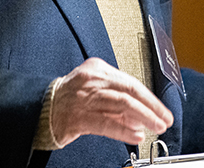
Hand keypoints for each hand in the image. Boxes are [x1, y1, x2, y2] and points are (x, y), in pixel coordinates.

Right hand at [50, 58, 173, 146]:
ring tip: (156, 127)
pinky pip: (106, 122)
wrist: (39, 109)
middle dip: (152, 106)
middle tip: (164, 118)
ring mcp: (84, 97)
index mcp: (97, 68)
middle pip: (130, 90)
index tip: (161, 109)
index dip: (150, 97)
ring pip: (122, 104)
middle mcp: (92, 79)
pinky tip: (135, 135)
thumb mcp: (95, 91)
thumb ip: (118, 102)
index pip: (131, 81)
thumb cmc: (68, 100)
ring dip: (144, 117)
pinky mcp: (78, 116)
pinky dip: (123, 130)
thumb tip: (142, 117)